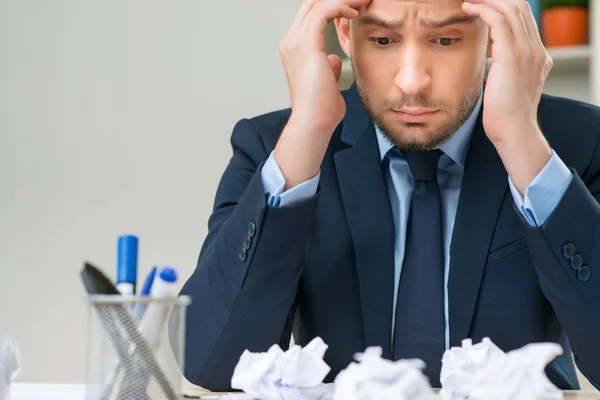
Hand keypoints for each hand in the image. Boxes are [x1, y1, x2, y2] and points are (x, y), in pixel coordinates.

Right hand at [279, 0, 369, 133]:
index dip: (331, 5)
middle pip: (311, 2)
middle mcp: (290, 42)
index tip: (354, 7)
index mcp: (294, 49)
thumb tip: (334, 60)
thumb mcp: (327, 82)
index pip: (310, 14)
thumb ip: (328, 67)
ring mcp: (295, 41)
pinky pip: (325, 11)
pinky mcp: (306, 44)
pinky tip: (355, 14)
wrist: (314, 123)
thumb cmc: (322, 109)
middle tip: (360, 0)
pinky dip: (341, 7)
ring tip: (362, 1)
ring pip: (318, 2)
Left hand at [462, 0, 552, 143]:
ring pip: (510, 9)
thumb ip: (504, 70)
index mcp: (537, 57)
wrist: (513, 130)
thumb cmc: (504, 115)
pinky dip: (483, 10)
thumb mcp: (507, 86)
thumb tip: (490, 63)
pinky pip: (498, 20)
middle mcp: (536, 50)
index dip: (503, 7)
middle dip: (496, 0)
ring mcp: (527, 52)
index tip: (483, 6)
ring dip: (488, 1)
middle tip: (474, 0)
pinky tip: (469, 9)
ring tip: (469, 2)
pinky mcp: (512, 56)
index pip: (524, 19)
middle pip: (520, 8)